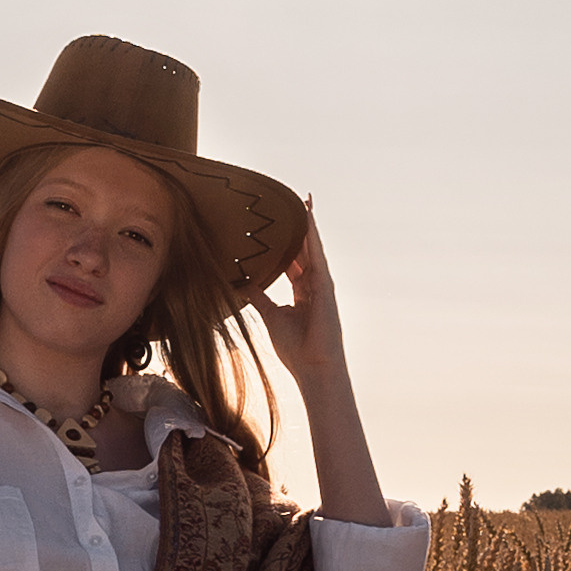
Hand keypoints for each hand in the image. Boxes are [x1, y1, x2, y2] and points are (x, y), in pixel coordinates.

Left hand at [251, 204, 350, 394]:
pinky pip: (318, 257)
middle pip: (307, 251)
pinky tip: (309, 220)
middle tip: (297, 204)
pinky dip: (314, 238)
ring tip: (305, 203)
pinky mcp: (325, 288)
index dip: (290, 244)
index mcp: (303, 293)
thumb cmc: (296, 348)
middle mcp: (314, 286)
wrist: (313, 368)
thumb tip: (244, 283)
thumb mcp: (271, 316)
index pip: (296, 262)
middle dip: (302, 228)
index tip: (283, 226)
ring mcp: (322, 286)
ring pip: (314, 249)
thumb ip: (260, 298)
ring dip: (310, 226)